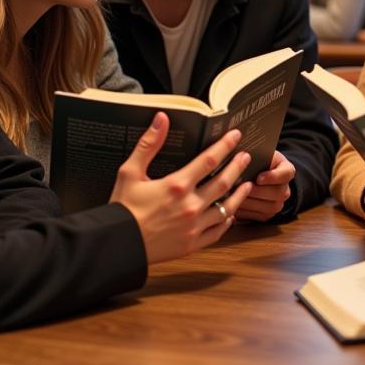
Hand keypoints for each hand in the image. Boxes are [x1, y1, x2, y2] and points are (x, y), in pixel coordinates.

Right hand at [110, 113, 252, 267]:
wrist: (116, 245)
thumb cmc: (122, 209)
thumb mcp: (129, 172)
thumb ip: (148, 144)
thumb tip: (161, 119)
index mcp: (177, 185)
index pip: (210, 160)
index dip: (225, 145)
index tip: (235, 136)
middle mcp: (190, 206)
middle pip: (224, 182)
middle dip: (237, 167)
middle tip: (246, 157)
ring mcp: (193, 227)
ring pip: (226, 208)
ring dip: (239, 195)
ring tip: (247, 184)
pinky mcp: (192, 244)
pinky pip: (217, 232)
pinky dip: (227, 222)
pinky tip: (230, 215)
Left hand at [236, 150, 294, 221]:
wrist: (254, 175)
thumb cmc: (255, 161)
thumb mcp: (258, 153)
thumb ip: (255, 155)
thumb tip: (241, 157)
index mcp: (286, 170)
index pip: (286, 173)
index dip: (273, 177)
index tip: (258, 178)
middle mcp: (285, 189)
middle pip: (277, 192)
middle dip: (257, 191)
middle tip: (240, 189)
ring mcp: (278, 204)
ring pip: (268, 207)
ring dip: (250, 202)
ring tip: (234, 196)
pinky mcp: (267, 215)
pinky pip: (258, 216)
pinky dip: (245, 211)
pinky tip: (232, 204)